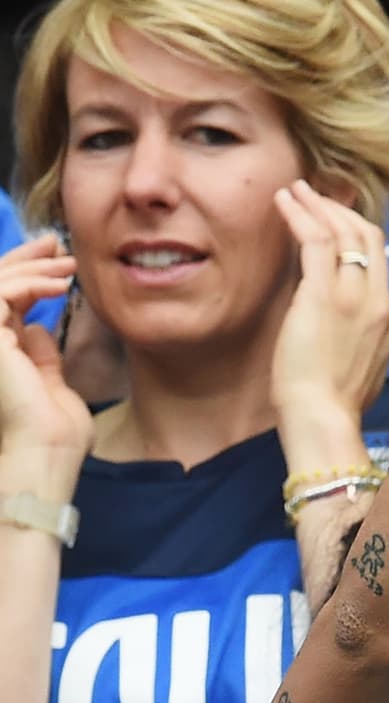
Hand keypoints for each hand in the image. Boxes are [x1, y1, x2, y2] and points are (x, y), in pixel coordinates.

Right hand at [0, 241, 92, 463]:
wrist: (46, 458)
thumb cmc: (55, 437)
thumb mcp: (52, 386)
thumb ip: (42, 357)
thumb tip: (38, 328)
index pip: (4, 303)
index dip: (27, 277)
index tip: (60, 264)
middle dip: (25, 259)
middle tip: (58, 244)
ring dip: (33, 267)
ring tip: (69, 265)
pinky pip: (0, 293)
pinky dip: (29, 283)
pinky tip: (59, 285)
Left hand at [270, 181, 388, 456]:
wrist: (325, 421)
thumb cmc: (331, 407)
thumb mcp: (358, 370)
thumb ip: (355, 340)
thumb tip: (334, 325)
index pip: (379, 264)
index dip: (357, 236)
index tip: (334, 224)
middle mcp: (378, 303)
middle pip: (370, 238)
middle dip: (343, 211)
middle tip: (315, 198)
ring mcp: (354, 297)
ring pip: (345, 231)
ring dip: (319, 204)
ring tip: (296, 190)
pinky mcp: (323, 295)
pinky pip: (316, 239)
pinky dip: (300, 214)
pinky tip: (284, 201)